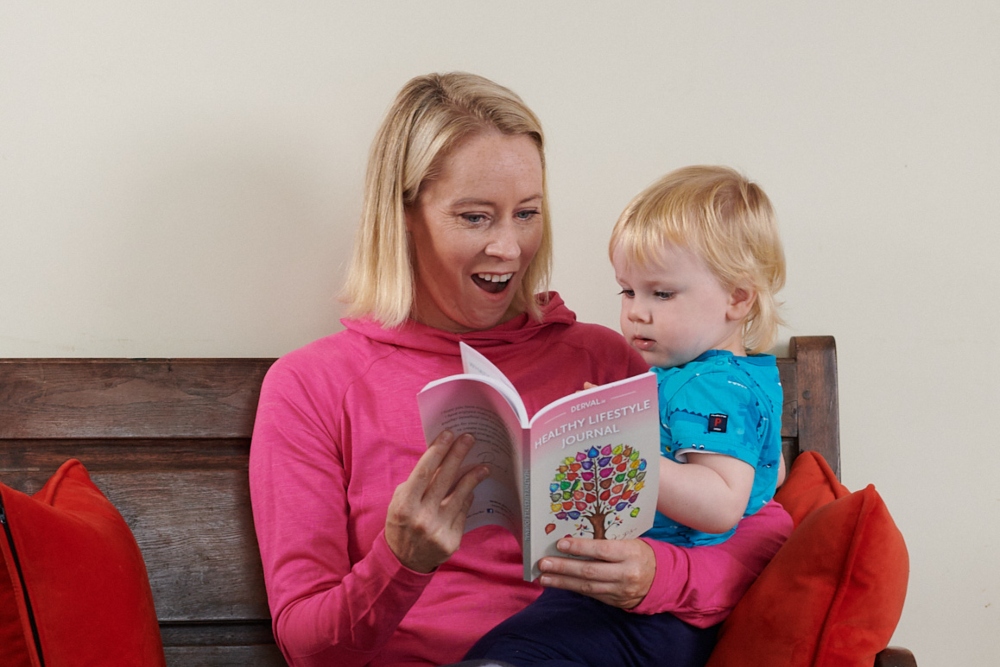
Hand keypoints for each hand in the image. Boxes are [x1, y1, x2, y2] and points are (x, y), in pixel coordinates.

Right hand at [384, 430, 488, 572]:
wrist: (403, 561)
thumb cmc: (401, 524)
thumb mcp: (399, 502)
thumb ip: (417, 483)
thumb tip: (439, 459)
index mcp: (404, 505)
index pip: (424, 472)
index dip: (437, 451)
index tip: (448, 434)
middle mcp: (421, 517)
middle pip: (444, 479)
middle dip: (457, 455)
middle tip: (469, 439)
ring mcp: (438, 530)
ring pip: (460, 496)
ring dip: (473, 477)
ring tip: (483, 466)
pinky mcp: (451, 541)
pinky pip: (463, 513)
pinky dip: (467, 499)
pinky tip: (472, 490)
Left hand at [536, 537, 654, 608]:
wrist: (660, 578)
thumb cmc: (638, 553)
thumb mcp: (629, 541)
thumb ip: (606, 541)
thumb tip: (574, 538)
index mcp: (631, 553)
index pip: (602, 550)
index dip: (580, 548)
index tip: (560, 544)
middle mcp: (626, 573)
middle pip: (590, 571)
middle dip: (564, 567)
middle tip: (543, 563)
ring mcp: (620, 590)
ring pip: (587, 587)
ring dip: (562, 582)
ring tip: (544, 577)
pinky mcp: (615, 601)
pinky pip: (591, 595)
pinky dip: (572, 589)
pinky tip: (558, 584)